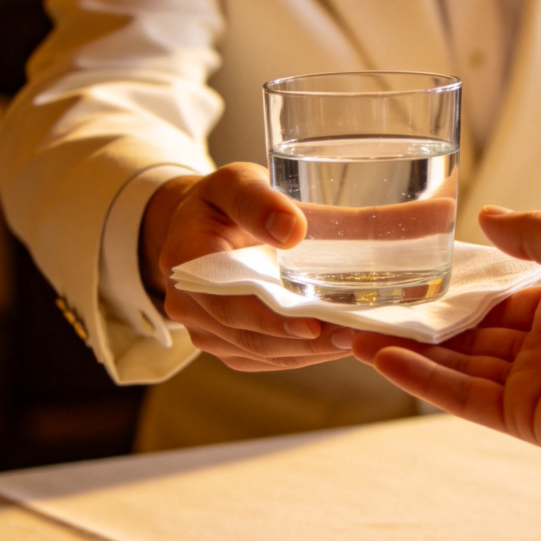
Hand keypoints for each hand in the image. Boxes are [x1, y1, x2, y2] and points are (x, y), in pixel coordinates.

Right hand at [142, 162, 353, 370]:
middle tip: (352, 334)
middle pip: (248, 337)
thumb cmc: (223, 199)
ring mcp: (206, 329)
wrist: (201, 222)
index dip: (270, 320)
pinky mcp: (226, 343)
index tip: (313, 324)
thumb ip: (258, 200)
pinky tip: (336, 342)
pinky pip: (265, 358)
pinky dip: (302, 353)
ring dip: (308, 351)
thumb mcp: (236, 181)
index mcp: (185, 261)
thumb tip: (292, 229)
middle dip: (302, 341)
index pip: (227, 302)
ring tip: (354, 338)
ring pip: (260, 354)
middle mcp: (187, 304)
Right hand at [352, 207, 540, 491]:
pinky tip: (385, 360)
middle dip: (416, 328)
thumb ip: (530, 231)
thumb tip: (487, 213)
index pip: (491, 301)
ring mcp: (534, 387)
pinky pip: (466, 399)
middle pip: (466, 338)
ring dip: (407, 354)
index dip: (449, 293)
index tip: (405, 284)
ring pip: (457, 369)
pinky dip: (425, 381)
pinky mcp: (527, 420)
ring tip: (355, 338)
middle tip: (364, 315)